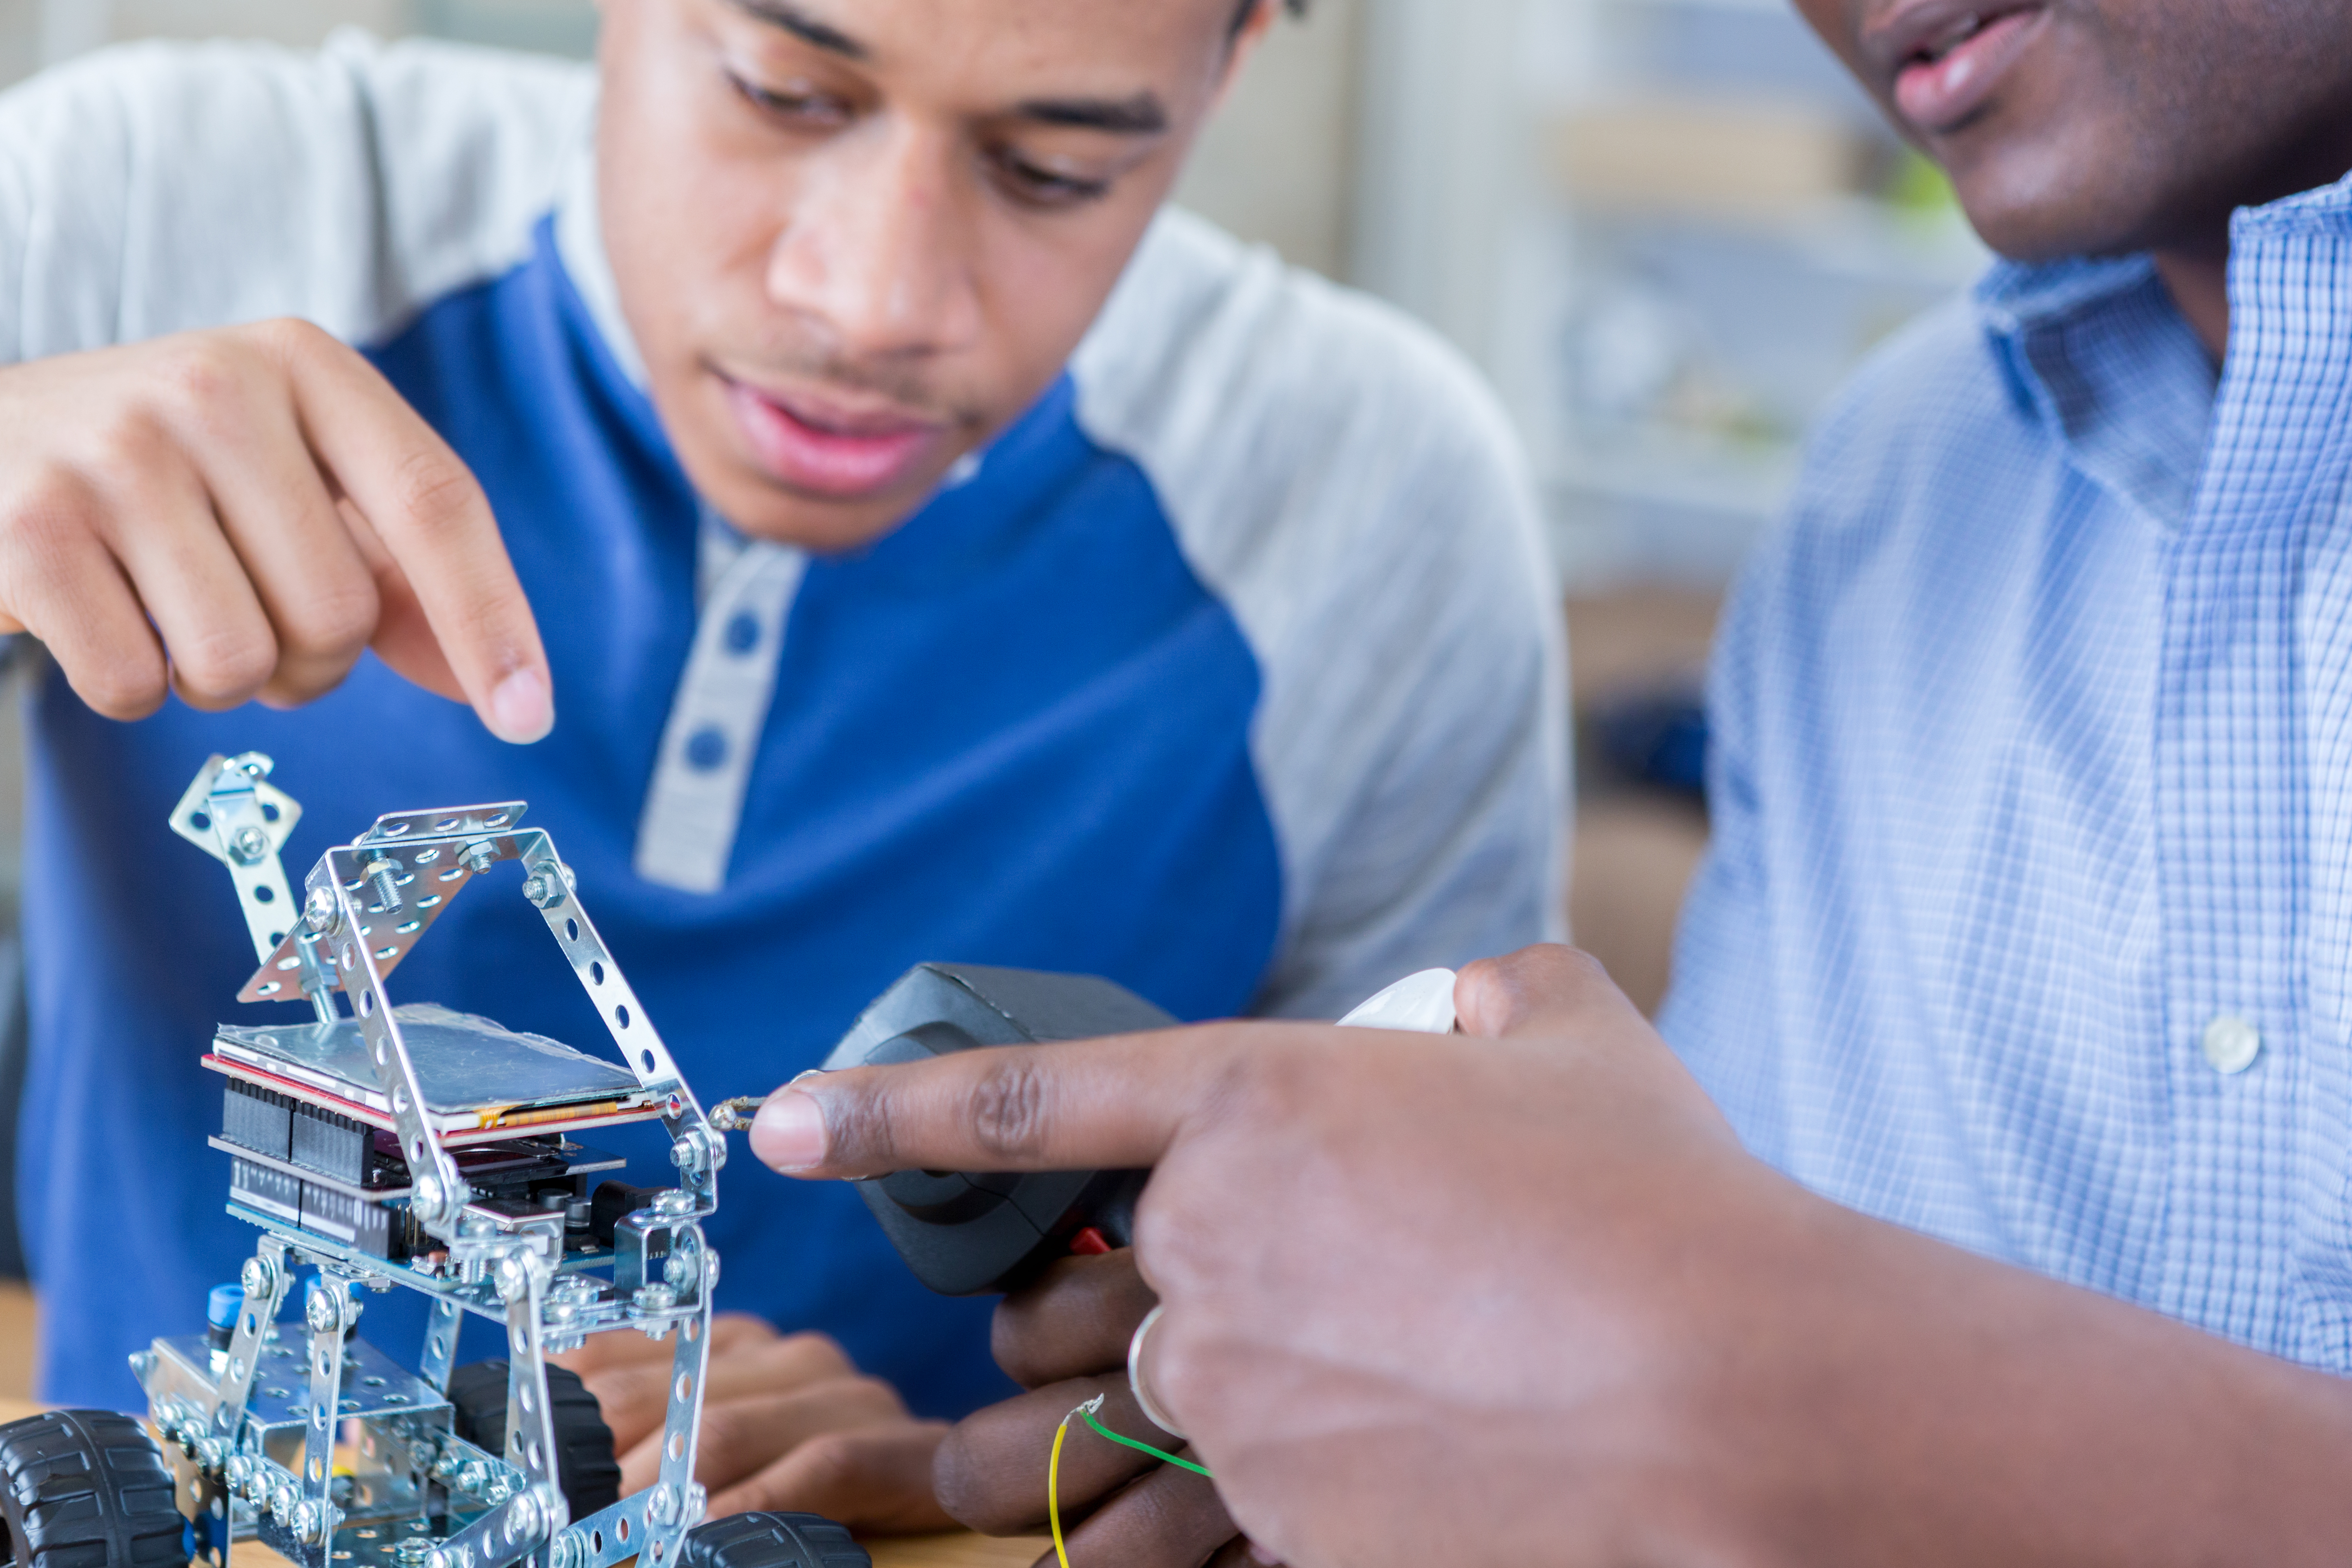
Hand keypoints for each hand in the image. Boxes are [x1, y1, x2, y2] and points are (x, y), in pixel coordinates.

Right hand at [0, 323, 551, 737]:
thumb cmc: (163, 476)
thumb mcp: (289, 481)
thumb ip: (401, 576)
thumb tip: (506, 688)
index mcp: (303, 364)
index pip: (435, 503)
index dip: (491, 621)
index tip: (529, 717)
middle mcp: (213, 385)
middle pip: (340, 613)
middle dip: (308, 659)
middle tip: (245, 611)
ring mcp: (113, 451)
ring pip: (242, 664)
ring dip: (218, 679)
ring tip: (169, 609)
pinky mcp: (28, 528)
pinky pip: (137, 686)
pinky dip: (129, 686)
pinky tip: (98, 616)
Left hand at [552, 1312, 954, 1533]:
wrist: (944, 1515)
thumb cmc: (800, 1494)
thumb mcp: (709, 1462)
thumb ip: (641, 1447)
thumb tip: (534, 1471)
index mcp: (730, 1346)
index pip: (615, 1360)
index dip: (556, 1423)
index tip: (515, 1481)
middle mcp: (785, 1356)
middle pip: (659, 1392)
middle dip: (593, 1472)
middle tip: (552, 1527)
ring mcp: (846, 1394)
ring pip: (725, 1427)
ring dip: (654, 1500)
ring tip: (613, 1542)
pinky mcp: (902, 1444)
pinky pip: (818, 1469)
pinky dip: (754, 1511)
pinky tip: (712, 1543)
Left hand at [749, 946, 2351, 1567]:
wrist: (1739, 1390)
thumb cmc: (1658, 1201)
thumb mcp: (1575, 1040)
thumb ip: (1496, 999)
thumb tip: (1481, 1005)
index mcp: (1257, 1108)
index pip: (1022, 1103)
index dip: (886, 1109)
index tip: (783, 1122)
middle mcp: (1214, 1252)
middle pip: (1138, 1283)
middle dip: (1203, 1285)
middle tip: (1350, 1288)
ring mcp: (1237, 1396)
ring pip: (1200, 1392)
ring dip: (1280, 1382)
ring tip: (1423, 1374)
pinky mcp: (1283, 1518)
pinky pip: (1262, 1493)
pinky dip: (1338, 1465)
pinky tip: (1454, 1442)